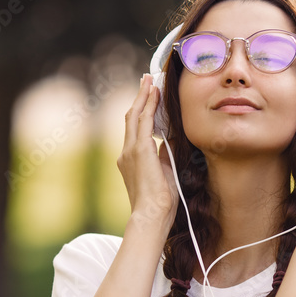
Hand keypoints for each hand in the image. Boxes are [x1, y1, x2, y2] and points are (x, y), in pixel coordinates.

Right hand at [117, 74, 178, 232]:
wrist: (151, 216)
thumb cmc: (160, 202)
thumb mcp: (164, 173)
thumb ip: (164, 157)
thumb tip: (169, 142)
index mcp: (130, 160)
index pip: (135, 130)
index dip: (141, 111)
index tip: (147, 98)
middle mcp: (126, 152)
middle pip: (131, 118)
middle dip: (139, 98)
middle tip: (146, 81)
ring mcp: (130, 150)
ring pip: (135, 115)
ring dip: (144, 96)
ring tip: (150, 80)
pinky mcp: (139, 150)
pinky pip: (143, 121)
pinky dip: (149, 105)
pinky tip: (155, 93)